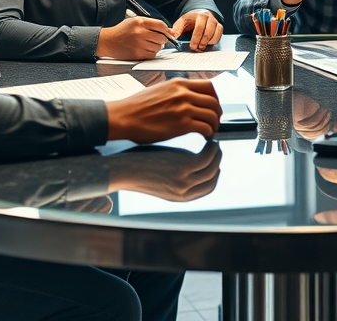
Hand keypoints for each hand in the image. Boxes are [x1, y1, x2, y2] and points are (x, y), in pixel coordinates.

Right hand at [98, 16, 173, 59]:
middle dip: (163, 39)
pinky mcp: (137, 54)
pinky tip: (145, 49)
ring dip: (157, 46)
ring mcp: (139, 44)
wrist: (108, 42)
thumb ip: (150, 24)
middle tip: (158, 39)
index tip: (169, 32)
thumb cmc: (122, 31)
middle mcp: (139, 33)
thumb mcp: (134, 21)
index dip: (167, 29)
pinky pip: (152, 55)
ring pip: (158, 47)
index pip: (160, 25)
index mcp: (139, 22)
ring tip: (149, 44)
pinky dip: (151, 53)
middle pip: (161, 37)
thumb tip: (168, 30)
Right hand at [105, 77, 222, 142]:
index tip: (214, 106)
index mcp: (179, 83)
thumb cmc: (137, 107)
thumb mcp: (160, 90)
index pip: (209, 86)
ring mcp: (183, 108)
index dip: (216, 98)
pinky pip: (205, 128)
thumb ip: (176, 92)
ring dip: (214, 125)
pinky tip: (205, 137)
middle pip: (214, 101)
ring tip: (210, 131)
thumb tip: (189, 97)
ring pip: (212, 115)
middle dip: (217, 113)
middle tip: (214, 122)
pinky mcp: (181, 124)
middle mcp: (183, 94)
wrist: (123, 117)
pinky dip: (209, 133)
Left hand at [107, 143, 221, 201]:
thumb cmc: (135, 170)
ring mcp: (184, 180)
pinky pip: (206, 156)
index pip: (208, 188)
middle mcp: (184, 192)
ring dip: (216, 152)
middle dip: (217, 162)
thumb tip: (184, 166)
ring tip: (212, 141)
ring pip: (213, 166)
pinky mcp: (183, 167)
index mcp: (180, 196)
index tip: (213, 160)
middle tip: (215, 148)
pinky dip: (210, 147)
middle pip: (213, 178)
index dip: (214, 173)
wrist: (119, 170)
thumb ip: (174, 177)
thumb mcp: (159, 179)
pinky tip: (205, 139)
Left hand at [172, 10, 222, 51]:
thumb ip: (177, 29)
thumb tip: (173, 36)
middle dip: (202, 42)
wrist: (199, 15)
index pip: (200, 27)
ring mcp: (215, 22)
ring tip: (200, 48)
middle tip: (195, 49)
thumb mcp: (182, 22)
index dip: (196, 38)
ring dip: (208, 43)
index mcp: (200, 15)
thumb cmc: (190, 20)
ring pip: (215, 34)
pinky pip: (219, 36)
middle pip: (208, 32)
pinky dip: (213, 42)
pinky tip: (206, 45)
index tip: (191, 46)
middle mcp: (209, 18)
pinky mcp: (219, 27)